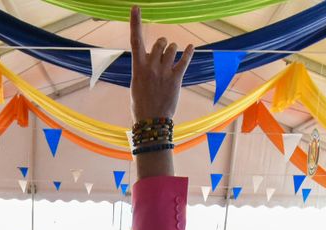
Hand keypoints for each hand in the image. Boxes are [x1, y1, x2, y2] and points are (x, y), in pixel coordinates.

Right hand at [128, 6, 192, 122]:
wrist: (151, 122)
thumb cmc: (141, 104)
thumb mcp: (136, 84)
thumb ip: (144, 68)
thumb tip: (151, 58)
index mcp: (138, 67)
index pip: (135, 39)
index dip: (135, 22)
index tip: (136, 7)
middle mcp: (151, 66)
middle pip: (160, 42)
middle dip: (162, 43)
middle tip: (163, 48)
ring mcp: (164, 72)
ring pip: (171, 49)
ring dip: (172, 49)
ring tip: (171, 56)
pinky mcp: (176, 78)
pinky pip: (184, 60)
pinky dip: (188, 52)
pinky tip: (191, 47)